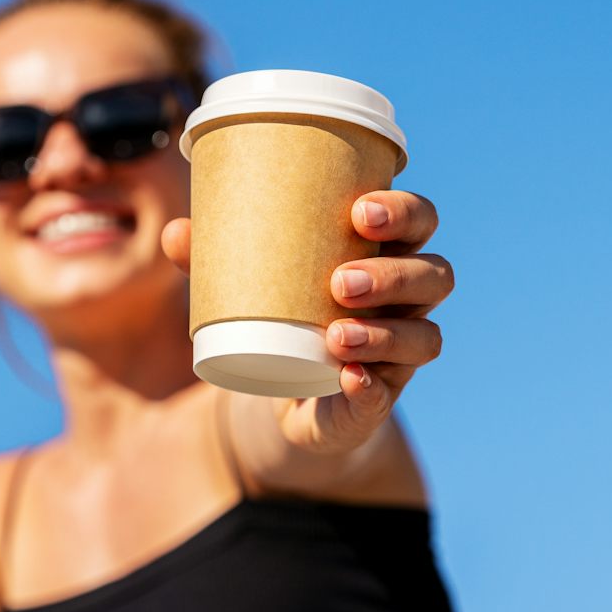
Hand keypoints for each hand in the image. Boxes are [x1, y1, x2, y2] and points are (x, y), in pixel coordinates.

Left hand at [160, 189, 452, 453]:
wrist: (289, 401)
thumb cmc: (282, 320)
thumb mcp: (253, 287)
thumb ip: (217, 260)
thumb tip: (175, 231)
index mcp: (385, 256)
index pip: (421, 222)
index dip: (405, 212)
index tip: (360, 210)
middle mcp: (406, 304)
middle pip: (435, 276)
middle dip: (395, 273)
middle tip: (341, 279)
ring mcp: (399, 355)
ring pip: (424, 337)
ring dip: (385, 333)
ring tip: (336, 333)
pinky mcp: (378, 401)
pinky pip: (389, 394)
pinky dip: (369, 386)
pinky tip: (347, 378)